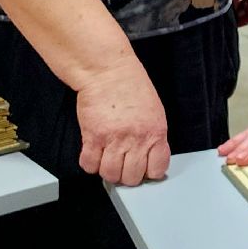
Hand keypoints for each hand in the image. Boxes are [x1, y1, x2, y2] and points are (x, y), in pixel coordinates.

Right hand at [75, 56, 169, 185]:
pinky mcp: (92, 137)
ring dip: (108, 170)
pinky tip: (94, 152)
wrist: (108, 71)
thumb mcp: (154, 111)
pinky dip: (90, 164)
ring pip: (110, 175)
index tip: (144, 169)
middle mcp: (136, 139)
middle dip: (127, 174)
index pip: (157, 169)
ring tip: (108, 158)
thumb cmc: (131, 87)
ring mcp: (113, 139)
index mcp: (156, 132)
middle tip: (123, 164)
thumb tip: (150, 159)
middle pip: (132, 177)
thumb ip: (153, 136)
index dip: (150, 172)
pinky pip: (89, 165)